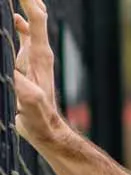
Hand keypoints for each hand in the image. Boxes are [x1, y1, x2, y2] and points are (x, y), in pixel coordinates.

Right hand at [12, 0, 63, 149]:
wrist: (45, 130)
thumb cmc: (39, 117)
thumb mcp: (28, 97)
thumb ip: (18, 80)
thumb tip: (9, 68)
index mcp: (40, 55)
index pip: (37, 19)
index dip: (29, 1)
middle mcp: (39, 52)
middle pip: (38, 16)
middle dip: (29, 0)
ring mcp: (34, 57)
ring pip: (32, 24)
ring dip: (25, 8)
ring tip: (15, 0)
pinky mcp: (29, 64)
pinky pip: (24, 37)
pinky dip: (18, 24)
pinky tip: (12, 20)